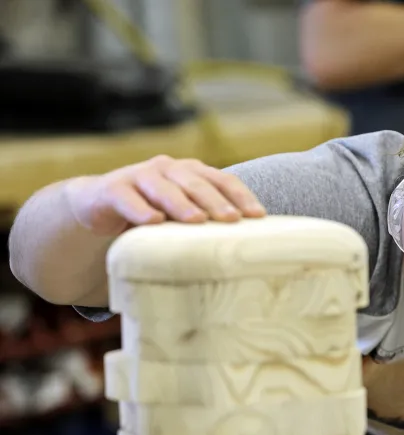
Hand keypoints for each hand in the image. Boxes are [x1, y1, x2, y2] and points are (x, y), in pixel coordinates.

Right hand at [64, 155, 265, 236]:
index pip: (222, 180)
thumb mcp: (181, 214)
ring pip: (164, 188)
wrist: (99, 204)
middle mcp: (168, 169)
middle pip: (196, 183)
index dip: (240, 196)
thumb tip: (245, 250)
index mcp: (191, 172)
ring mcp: (139, 176)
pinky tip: (153, 222)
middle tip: (232, 219)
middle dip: (216, 201)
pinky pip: (127, 198)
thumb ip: (206, 222)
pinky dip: (140, 209)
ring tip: (196, 220)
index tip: (258, 216)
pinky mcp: (112, 189)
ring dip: (181, 203)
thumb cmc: (153, 212)